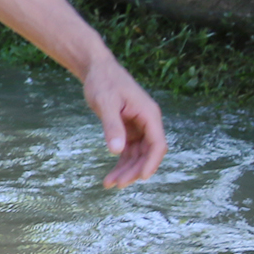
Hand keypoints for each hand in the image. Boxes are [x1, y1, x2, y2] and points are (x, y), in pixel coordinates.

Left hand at [83, 52, 165, 186]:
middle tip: (116, 184)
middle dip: (134, 170)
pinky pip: (129, 150)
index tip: (142, 178)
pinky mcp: (128, 128)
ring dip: (127, 169)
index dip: (151, 162)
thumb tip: (116, 150)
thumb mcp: (105, 103)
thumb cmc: (103, 82)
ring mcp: (139, 126)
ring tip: (109, 184)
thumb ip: (112, 126)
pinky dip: (121, 161)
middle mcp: (148, 122)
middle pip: (148, 153)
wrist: (96, 69)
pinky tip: (111, 174)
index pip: (157, 144)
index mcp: (149, 114)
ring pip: (138, 154)